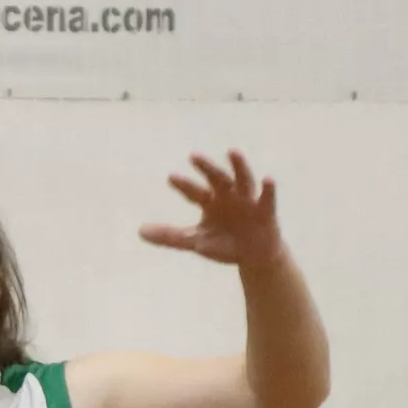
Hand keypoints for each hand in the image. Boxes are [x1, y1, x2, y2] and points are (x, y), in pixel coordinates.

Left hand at [139, 153, 283, 268]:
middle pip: (217, 179)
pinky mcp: (266, 211)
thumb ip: (169, 235)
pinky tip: (267, 178)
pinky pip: (267, 198)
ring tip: (232, 151)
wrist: (253, 256)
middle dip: (207, 168)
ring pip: (243, 179)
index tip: (171, 178)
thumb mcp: (195, 240)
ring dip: (238, 166)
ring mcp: (248, 201)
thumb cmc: (223, 243)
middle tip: (193, 156)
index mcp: (210, 201)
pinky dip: (268, 189)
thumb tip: (139, 231)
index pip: (194, 192)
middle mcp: (229, 195)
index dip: (184, 185)